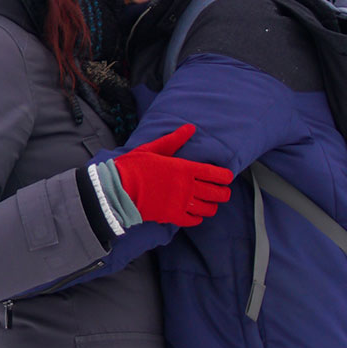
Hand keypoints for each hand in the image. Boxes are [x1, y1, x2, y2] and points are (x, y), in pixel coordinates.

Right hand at [112, 124, 232, 226]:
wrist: (119, 189)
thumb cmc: (134, 166)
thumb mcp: (154, 148)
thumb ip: (175, 139)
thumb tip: (190, 128)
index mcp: (184, 168)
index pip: (214, 173)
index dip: (225, 176)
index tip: (227, 177)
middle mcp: (187, 187)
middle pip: (216, 193)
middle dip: (223, 193)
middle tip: (224, 192)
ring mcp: (180, 203)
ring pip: (207, 208)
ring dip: (213, 206)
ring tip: (212, 203)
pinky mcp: (172, 216)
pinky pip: (193, 219)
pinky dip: (198, 217)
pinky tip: (197, 214)